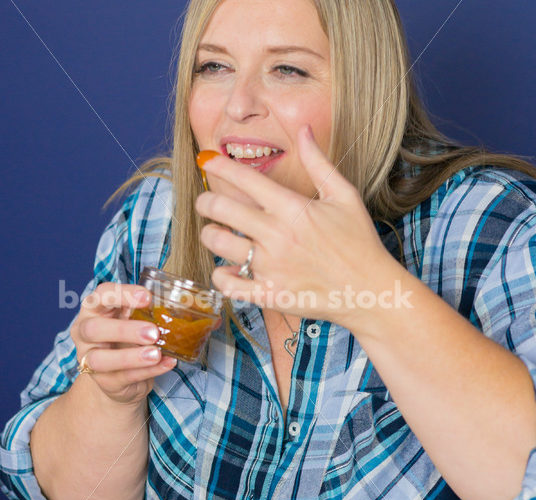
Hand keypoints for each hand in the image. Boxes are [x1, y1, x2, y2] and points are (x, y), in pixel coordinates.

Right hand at [70, 283, 176, 403]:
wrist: (117, 374)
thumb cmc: (125, 337)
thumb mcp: (132, 318)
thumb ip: (144, 310)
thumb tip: (173, 306)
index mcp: (93, 309)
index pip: (101, 295)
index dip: (123, 294)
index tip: (147, 297)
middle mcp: (84, 333)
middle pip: (94, 329)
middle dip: (124, 330)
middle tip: (153, 332)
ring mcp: (89, 359)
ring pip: (100, 359)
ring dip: (130, 357)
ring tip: (156, 354)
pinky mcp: (104, 381)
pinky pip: (124, 377)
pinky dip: (147, 371)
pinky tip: (166, 363)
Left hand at [195, 125, 393, 327]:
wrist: (370, 290)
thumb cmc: (358, 241)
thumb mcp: (344, 196)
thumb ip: (319, 162)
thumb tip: (304, 129)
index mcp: (292, 207)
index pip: (244, 178)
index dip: (219, 165)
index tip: (206, 161)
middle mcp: (276, 234)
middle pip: (220, 208)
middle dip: (205, 201)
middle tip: (206, 203)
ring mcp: (270, 267)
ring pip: (217, 243)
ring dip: (210, 235)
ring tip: (216, 234)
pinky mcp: (268, 294)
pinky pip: (227, 284)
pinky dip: (221, 275)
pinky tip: (228, 269)